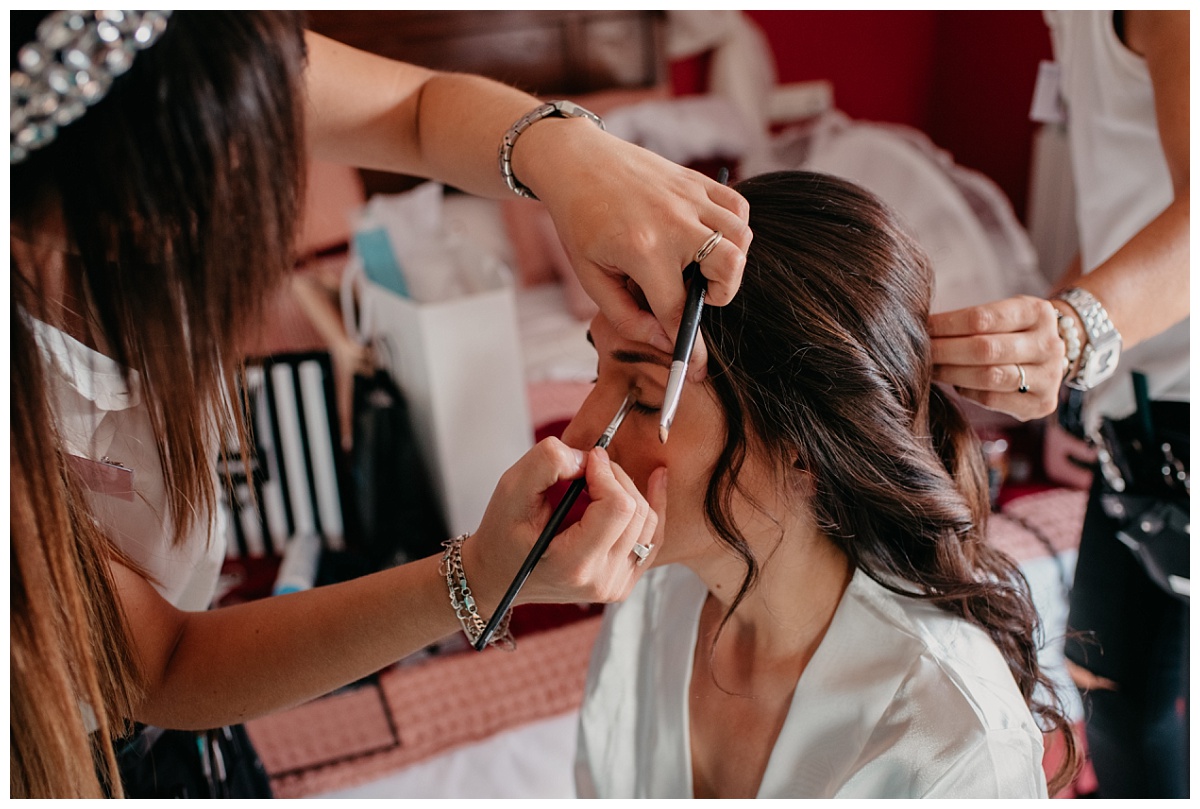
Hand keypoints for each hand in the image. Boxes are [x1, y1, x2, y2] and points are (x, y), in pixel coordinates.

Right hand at [462, 438, 665, 613]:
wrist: (498, 576)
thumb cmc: (501, 534)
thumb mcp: (510, 490)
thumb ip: (547, 463)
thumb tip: (588, 457)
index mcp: (574, 565)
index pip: (618, 507)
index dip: (606, 473)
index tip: (586, 460)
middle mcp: (601, 581)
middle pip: (636, 511)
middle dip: (615, 478)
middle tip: (588, 466)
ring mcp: (616, 585)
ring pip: (648, 521)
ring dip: (628, 490)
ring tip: (600, 479)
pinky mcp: (624, 581)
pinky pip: (652, 538)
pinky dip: (653, 506)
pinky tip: (656, 480)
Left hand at [522, 121, 750, 378]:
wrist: (576, 161)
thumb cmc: (580, 220)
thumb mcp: (590, 276)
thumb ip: (626, 315)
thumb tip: (663, 339)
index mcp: (642, 249)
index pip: (677, 308)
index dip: (686, 343)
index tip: (693, 362)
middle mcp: (673, 222)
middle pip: (729, 267)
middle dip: (721, 294)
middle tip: (699, 296)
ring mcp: (689, 197)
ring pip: (741, 237)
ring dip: (731, 262)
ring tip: (703, 266)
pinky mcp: (696, 181)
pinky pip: (737, 206)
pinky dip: (734, 227)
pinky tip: (709, 237)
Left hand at [929, 295, 1064, 420]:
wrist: (1052, 355)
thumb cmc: (1013, 331)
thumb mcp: (1003, 313)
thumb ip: (972, 320)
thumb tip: (921, 327)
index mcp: (1037, 312)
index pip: (983, 318)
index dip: (947, 324)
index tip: (922, 327)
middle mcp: (1048, 344)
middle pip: (985, 349)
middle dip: (945, 351)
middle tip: (919, 351)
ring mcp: (1049, 376)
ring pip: (989, 377)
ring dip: (951, 373)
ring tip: (930, 368)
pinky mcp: (1042, 404)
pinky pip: (993, 399)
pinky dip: (967, 392)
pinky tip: (955, 384)